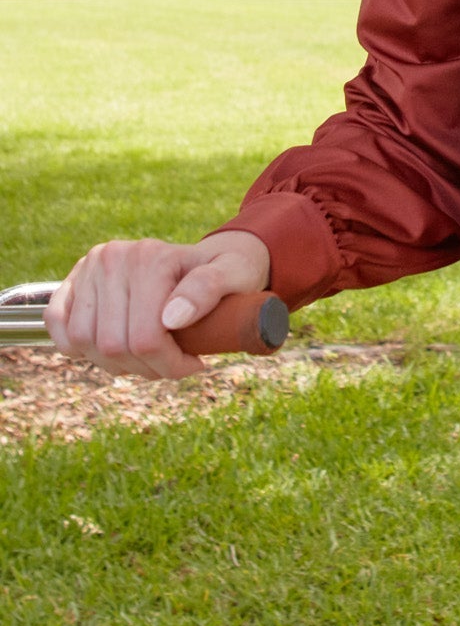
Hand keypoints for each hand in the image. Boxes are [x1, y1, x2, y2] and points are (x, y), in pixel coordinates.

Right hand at [44, 232, 271, 380]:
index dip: (169, 365)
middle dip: (146, 368)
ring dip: (116, 364)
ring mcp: (89, 268)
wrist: (208, 257)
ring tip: (147, 355)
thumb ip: (209, 289)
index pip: (145, 338)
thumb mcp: (234, 273)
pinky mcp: (72, 281)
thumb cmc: (227, 269)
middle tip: (171, 363)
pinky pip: (58, 325)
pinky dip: (79, 348)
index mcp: (151, 257)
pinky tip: (110, 349)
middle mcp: (113, 258)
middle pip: (113, 346)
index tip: (195, 365)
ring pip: (85, 343)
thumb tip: (172, 319)